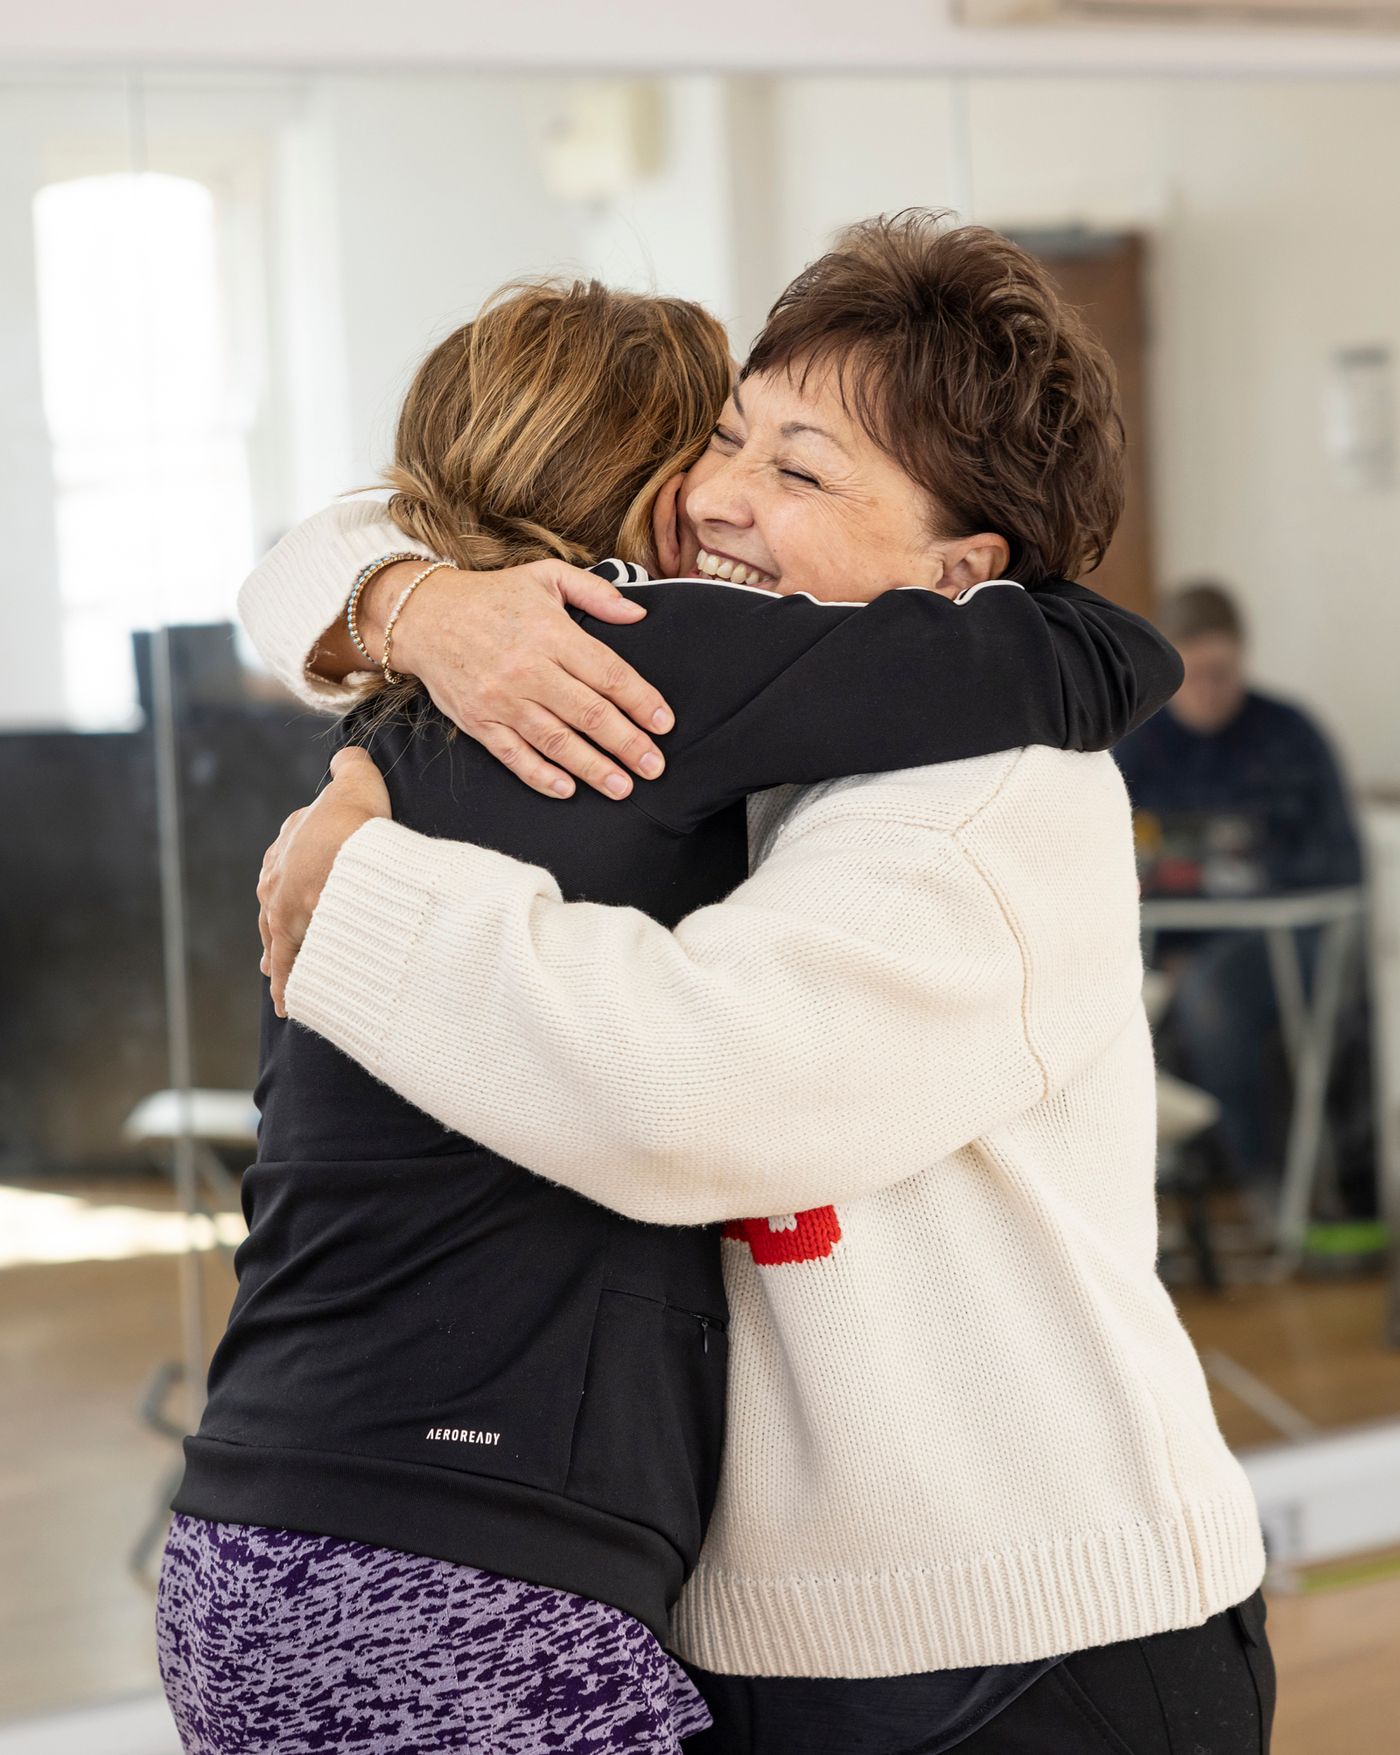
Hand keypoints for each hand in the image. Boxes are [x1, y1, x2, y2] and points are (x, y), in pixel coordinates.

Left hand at [257, 747, 390, 1015]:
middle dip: (280, 924)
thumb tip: (347, 755)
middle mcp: (274, 880)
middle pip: (273, 906)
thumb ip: (349, 766)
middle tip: (284, 941)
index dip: (295, 876)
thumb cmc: (355, 817)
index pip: (283, 862)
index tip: (301, 890)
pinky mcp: (290, 938)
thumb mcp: (355, 779)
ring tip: (280, 980)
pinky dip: (289, 986)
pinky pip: (288, 968)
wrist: (349, 852)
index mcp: (285, 845)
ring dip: (279, 960)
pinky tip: (289, 1004)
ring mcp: (279, 911)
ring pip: (276, 941)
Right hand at [371, 557, 675, 800]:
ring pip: (557, 742)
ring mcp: (502, 701)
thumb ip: (596, 593)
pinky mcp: (479, 723)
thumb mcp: (545, 577)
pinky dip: (542, 776)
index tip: (664, 723)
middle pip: (590, 714)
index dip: (640, 701)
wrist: (423, 616)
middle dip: (628, 744)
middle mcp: (529, 670)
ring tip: (623, 787)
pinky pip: (515, 757)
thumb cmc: (491, 597)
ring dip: (593, 768)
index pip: (608, 674)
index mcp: (551, 634)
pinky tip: (568, 790)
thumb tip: (639, 613)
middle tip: (655, 767)